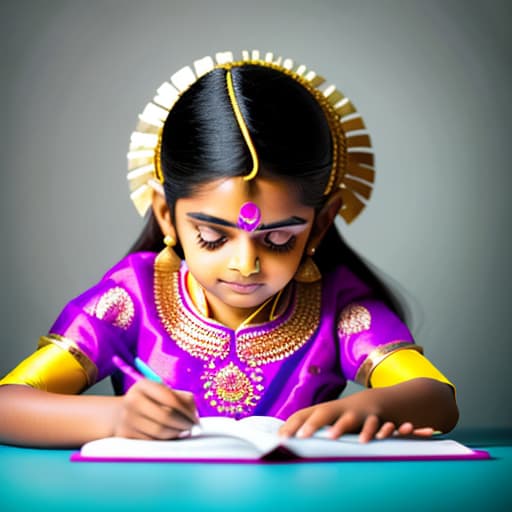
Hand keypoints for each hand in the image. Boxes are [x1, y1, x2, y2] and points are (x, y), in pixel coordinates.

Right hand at [113, 379, 197, 439]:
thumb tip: (194, 415)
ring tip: (184, 432)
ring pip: (159, 431)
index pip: (170, 399)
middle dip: (183, 424)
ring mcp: (127, 418)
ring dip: (177, 434)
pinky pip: (152, 441)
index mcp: (144, 385)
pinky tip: (172, 437)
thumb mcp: (163, 392)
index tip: (196, 419)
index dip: (187, 411)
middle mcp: (133, 400)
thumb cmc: (151, 401)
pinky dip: (165, 441)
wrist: (119, 414)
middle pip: (165, 416)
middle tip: (192, 428)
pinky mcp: (126, 435)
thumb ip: (183, 399)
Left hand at [278, 389, 434, 442]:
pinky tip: (363, 442)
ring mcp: (357, 413)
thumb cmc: (347, 416)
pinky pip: (373, 425)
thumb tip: (283, 440)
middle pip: (322, 414)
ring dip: (340, 427)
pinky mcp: (374, 419)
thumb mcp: (329, 420)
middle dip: (312, 424)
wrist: (380, 401)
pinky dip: (369, 432)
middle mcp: (339, 410)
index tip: (280, 437)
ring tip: (331, 436)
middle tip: (301, 436)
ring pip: (348, 419)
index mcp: (324, 410)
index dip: (292, 425)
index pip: (304, 415)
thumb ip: (310, 430)